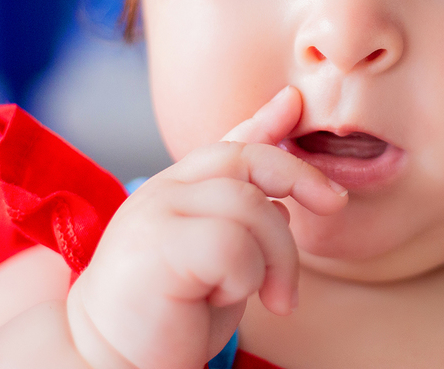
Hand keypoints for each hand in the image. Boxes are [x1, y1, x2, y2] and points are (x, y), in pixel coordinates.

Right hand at [65, 87, 346, 368]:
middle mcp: (163, 192)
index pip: (227, 144)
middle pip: (249, 159)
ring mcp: (155, 213)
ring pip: (253, 207)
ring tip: (272, 299)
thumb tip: (285, 199)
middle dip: (301, 177)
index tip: (294, 101)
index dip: (266, 119)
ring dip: (277, 258)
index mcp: (176, 192)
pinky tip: (220, 299)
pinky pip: (234, 244)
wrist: (109, 365)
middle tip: (333, 205)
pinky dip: (245, 278)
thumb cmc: (167, 320)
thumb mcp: (219, 262)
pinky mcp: (156, 245)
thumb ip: (244, 222)